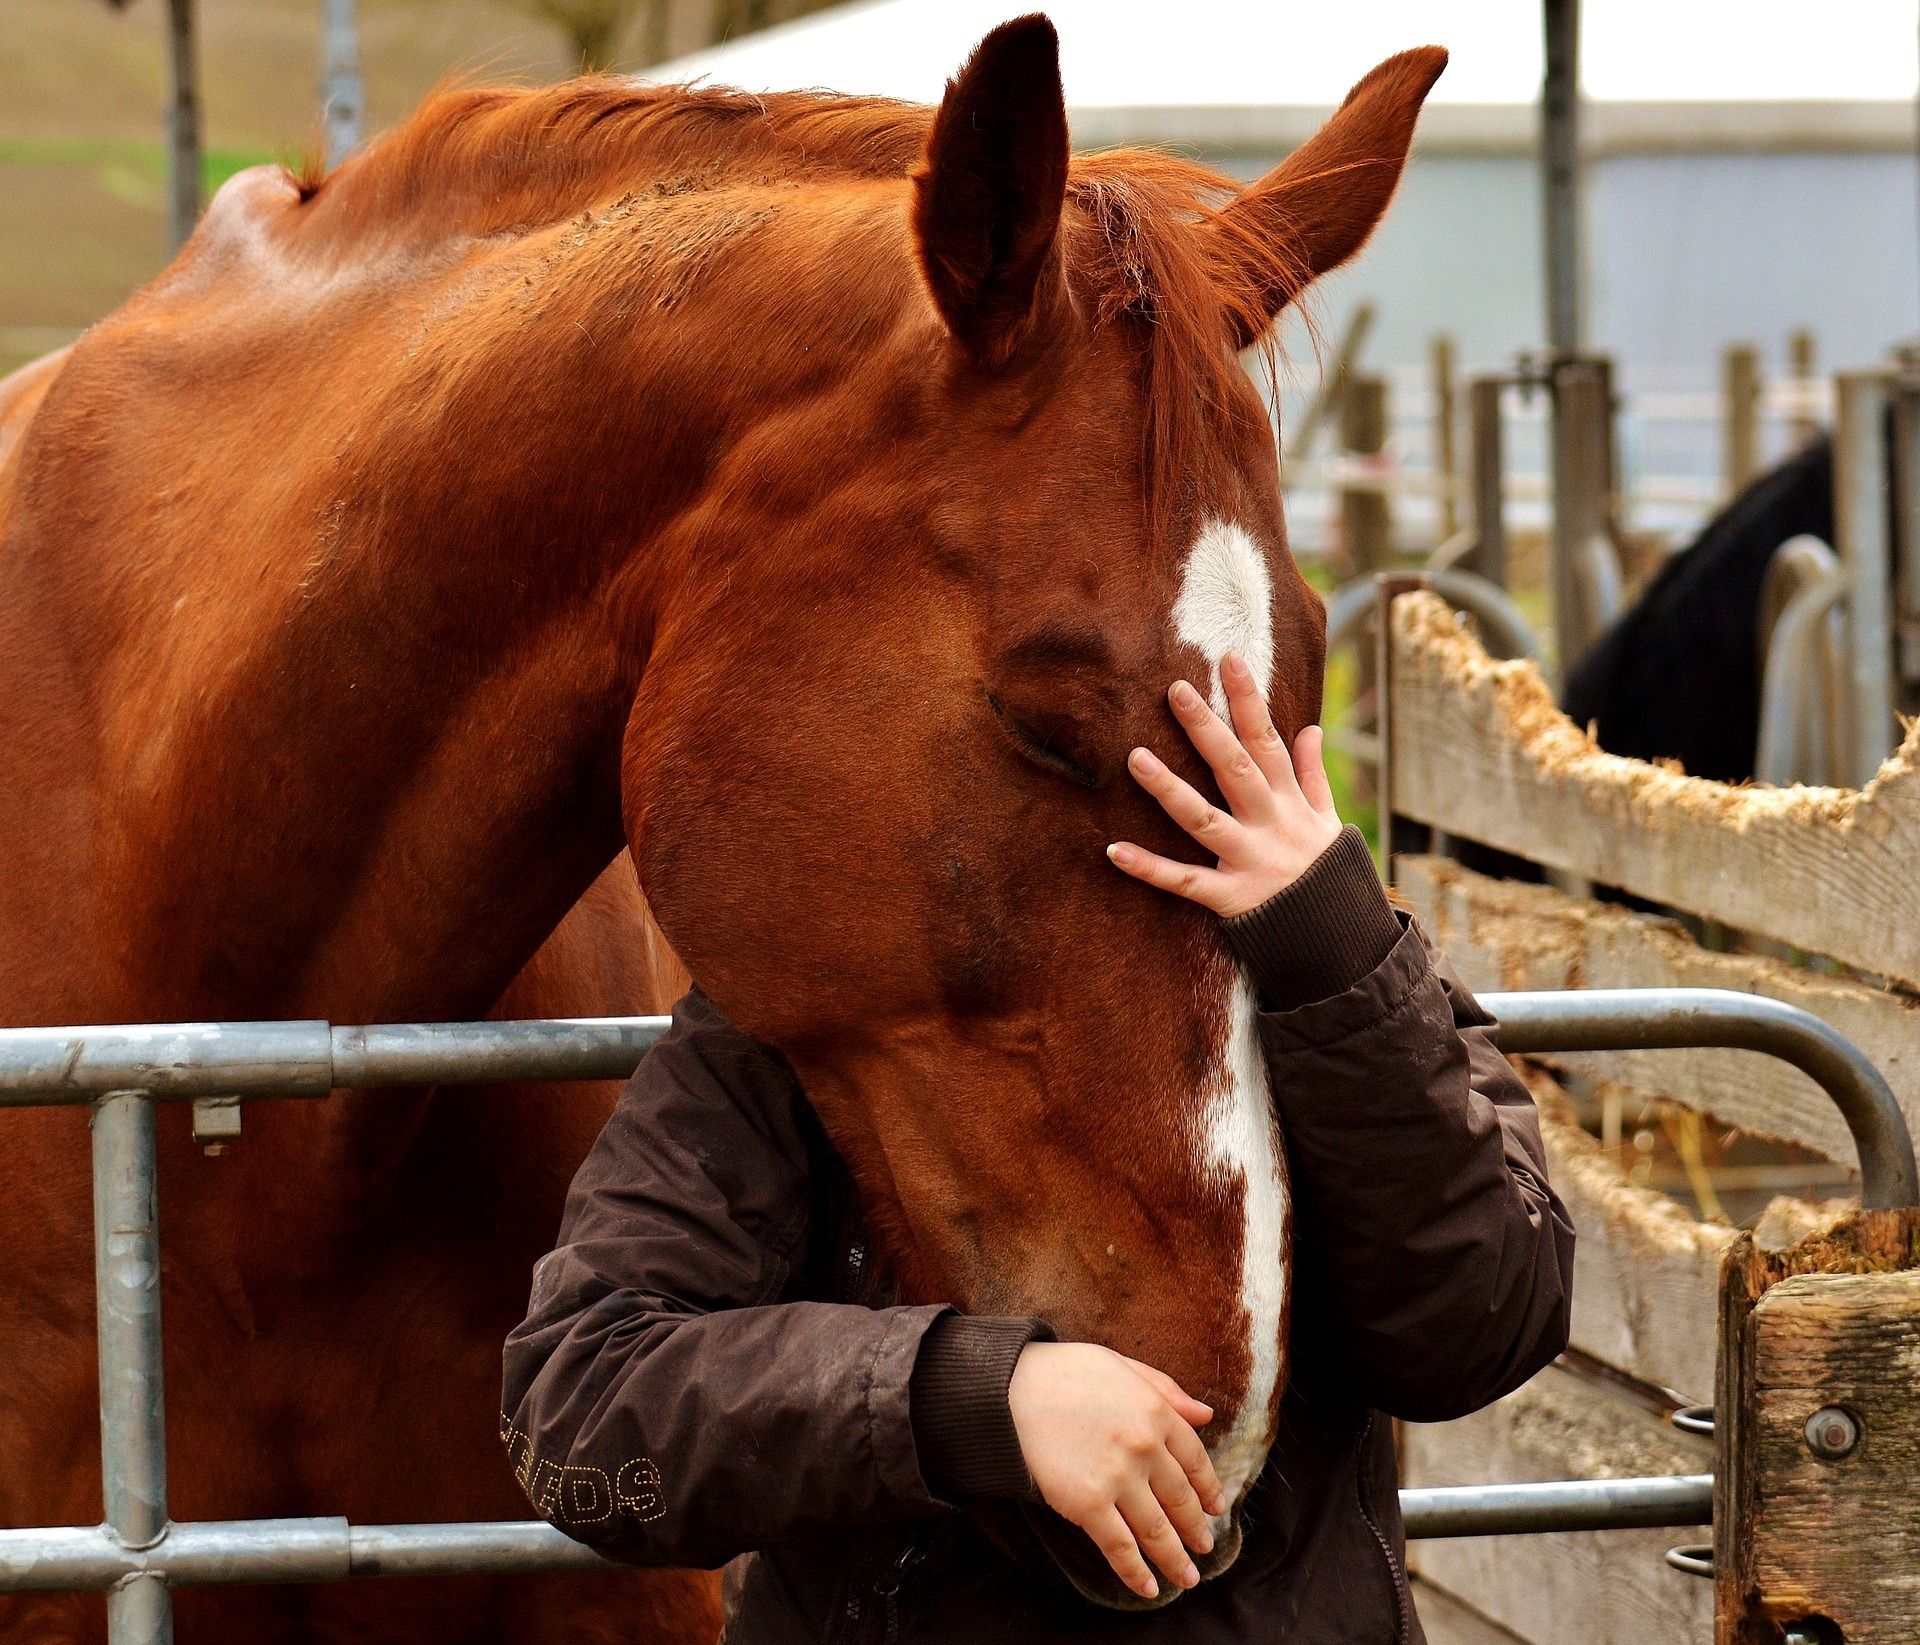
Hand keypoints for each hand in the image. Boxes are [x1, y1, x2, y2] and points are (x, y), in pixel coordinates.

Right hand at [1007, 1341, 1226, 1599]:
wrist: (1010, 1388)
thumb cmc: (1065, 1372)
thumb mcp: (1123, 1366)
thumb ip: (1167, 1390)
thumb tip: (1206, 1414)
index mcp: (1157, 1412)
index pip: (1195, 1460)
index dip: (1208, 1489)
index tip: (1215, 1508)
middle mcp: (1145, 1448)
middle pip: (1180, 1500)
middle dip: (1195, 1529)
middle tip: (1204, 1547)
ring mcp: (1118, 1478)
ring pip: (1157, 1531)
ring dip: (1174, 1560)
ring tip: (1186, 1577)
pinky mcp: (1088, 1505)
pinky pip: (1120, 1548)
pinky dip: (1136, 1573)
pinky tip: (1147, 1588)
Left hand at [1106, 651, 1340, 916]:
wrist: (1341, 939)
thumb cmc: (1327, 873)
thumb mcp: (1328, 821)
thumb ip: (1313, 775)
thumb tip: (1310, 727)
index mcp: (1290, 802)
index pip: (1267, 740)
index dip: (1249, 700)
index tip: (1229, 659)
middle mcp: (1269, 825)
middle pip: (1235, 769)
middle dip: (1206, 729)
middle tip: (1175, 690)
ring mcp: (1248, 861)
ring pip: (1203, 820)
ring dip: (1168, 788)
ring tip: (1135, 757)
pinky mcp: (1229, 899)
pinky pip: (1184, 881)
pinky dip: (1149, 868)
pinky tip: (1113, 850)